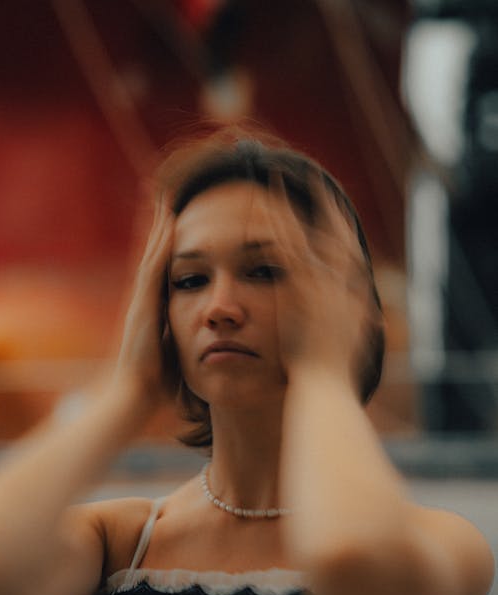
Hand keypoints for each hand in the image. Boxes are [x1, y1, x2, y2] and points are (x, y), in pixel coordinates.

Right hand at [112, 194, 174, 406]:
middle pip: (157, 255)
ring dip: (161, 227)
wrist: (136, 395)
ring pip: (153, 255)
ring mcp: (142, 300)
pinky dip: (161, 245)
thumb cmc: (157, 381)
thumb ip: (182, 339)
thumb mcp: (174, 352)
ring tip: (170, 198)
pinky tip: (170, 223)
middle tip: (171, 195)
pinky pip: (154, 269)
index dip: (172, 246)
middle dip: (163, 227)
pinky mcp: (143, 305)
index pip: (166, 270)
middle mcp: (146, 300)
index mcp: (155, 310)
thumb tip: (203, 335)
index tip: (181, 220)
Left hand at [266, 173, 377, 392]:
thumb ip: (353, 323)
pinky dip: (275, 229)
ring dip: (292, 204)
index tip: (330, 203)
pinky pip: (286, 251)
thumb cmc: (334, 373)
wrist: (326, 387)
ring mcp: (321, 285)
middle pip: (332, 232)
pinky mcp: (300, 291)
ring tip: (276, 177)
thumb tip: (366, 317)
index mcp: (351, 293)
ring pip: (307, 233)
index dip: (338, 224)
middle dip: (321, 201)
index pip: (346, 249)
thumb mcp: (348, 344)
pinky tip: (261, 209)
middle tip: (310, 175)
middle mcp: (340, 283)